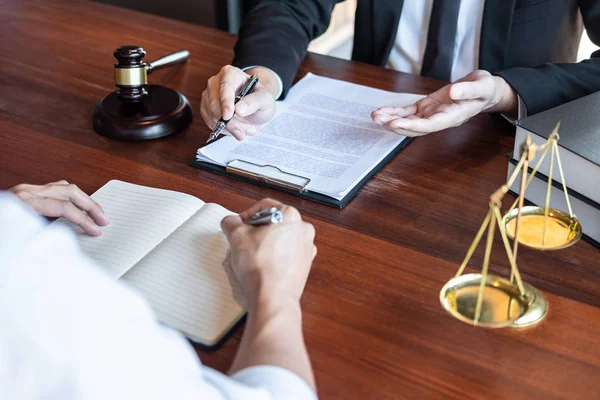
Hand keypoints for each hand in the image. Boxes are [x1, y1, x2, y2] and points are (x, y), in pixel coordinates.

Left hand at [10, 181, 107, 235]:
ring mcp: (23, 191)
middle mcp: (26, 192)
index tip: (97, 231)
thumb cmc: (0, 230)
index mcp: (24, 202)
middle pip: (69, 190)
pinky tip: (73, 209)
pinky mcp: (21, 194)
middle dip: (90, 205)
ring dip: (82, 199)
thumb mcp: (15, 237)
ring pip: (62, 186)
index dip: (85, 220)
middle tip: (103, 220)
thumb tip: (65, 238)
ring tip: (94, 213)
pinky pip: (52, 189)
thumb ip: (40, 235)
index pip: (65, 207)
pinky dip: (68, 198)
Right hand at [201, 65, 279, 139]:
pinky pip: (210, 122)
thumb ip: (254, 102)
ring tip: (243, 129)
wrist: (255, 107)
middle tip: (241, 133)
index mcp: (230, 74)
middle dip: (228, 122)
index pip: (225, 87)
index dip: (225, 102)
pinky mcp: (206, 109)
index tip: (228, 116)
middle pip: (214, 103)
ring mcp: (209, 95)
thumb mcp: (265, 99)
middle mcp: (216, 82)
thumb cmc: (259, 99)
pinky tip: (234, 128)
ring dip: (228, 128)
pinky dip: (223, 129)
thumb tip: (239, 109)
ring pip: (212, 115)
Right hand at [221, 199, 316, 306]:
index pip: (265, 206)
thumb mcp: (236, 236)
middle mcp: (303, 230)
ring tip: (251, 255)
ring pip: (281, 239)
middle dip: (257, 229)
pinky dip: (275, 257)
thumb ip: (231, 223)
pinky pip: (286, 255)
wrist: (273, 297)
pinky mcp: (304, 266)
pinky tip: (262, 266)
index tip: (239, 225)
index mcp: (291, 216)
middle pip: (275, 222)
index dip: (247, 214)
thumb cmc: (260, 267)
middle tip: (243, 239)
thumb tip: (230, 222)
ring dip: (266, 243)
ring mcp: (306, 248)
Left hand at [371, 70, 517, 135]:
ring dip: (391, 120)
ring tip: (375, 116)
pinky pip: (408, 112)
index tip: (395, 124)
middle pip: (414, 127)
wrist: (484, 90)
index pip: (429, 125)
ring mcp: (431, 114)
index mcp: (453, 117)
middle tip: (378, 119)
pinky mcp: (427, 107)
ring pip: (408, 121)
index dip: (411, 126)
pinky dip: (395, 112)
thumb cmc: (485, 89)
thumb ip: (469, 90)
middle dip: (395, 125)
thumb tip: (452, 92)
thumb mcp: (482, 86)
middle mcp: (439, 119)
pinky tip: (382, 111)